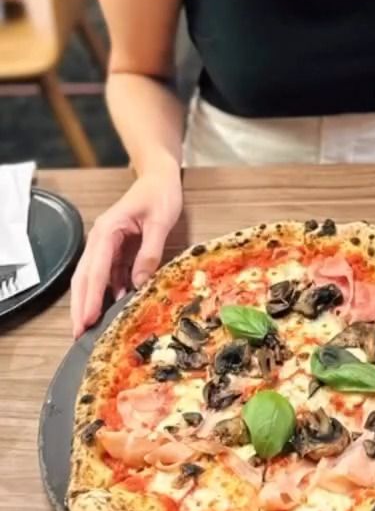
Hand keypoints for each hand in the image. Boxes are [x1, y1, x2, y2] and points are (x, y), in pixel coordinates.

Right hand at [70, 169, 182, 338]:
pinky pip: (109, 275)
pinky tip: (114, 308)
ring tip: (91, 329)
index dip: (92, 296)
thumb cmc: (160, 194)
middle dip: (81, 305)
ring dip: (91, 302)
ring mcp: (107, 245)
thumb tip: (139, 283)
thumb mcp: (160, 221)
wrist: (159, 177)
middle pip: (85, 277)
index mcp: (107, 231)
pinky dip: (109, 292)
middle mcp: (101, 240)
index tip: (88, 319)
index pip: (96, 269)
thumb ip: (149, 252)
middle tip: (79, 333)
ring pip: (93, 278)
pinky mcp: (117, 250)